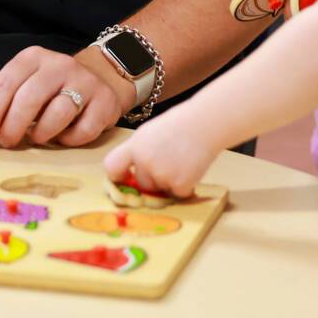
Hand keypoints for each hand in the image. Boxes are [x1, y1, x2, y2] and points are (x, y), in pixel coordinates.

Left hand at [0, 46, 132, 148]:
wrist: (101, 79)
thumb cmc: (54, 89)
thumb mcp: (29, 83)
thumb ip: (10, 101)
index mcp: (34, 57)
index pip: (5, 83)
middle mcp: (60, 64)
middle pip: (29, 98)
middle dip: (13, 126)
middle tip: (8, 143)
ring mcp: (86, 81)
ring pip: (58, 113)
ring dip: (42, 133)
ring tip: (38, 137)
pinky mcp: (106, 101)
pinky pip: (83, 129)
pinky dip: (70, 139)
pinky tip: (65, 136)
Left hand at [102, 106, 222, 198]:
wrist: (205, 123)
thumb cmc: (180, 124)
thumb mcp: (150, 133)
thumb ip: (139, 151)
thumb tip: (132, 171)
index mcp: (135, 146)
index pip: (112, 166)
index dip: (117, 175)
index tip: (124, 176)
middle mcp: (144, 161)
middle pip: (142, 183)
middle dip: (153, 178)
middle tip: (170, 161)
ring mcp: (162, 174)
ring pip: (160, 190)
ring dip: (169, 182)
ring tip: (181, 161)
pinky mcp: (179, 185)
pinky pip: (178, 194)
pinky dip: (186, 186)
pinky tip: (191, 167)